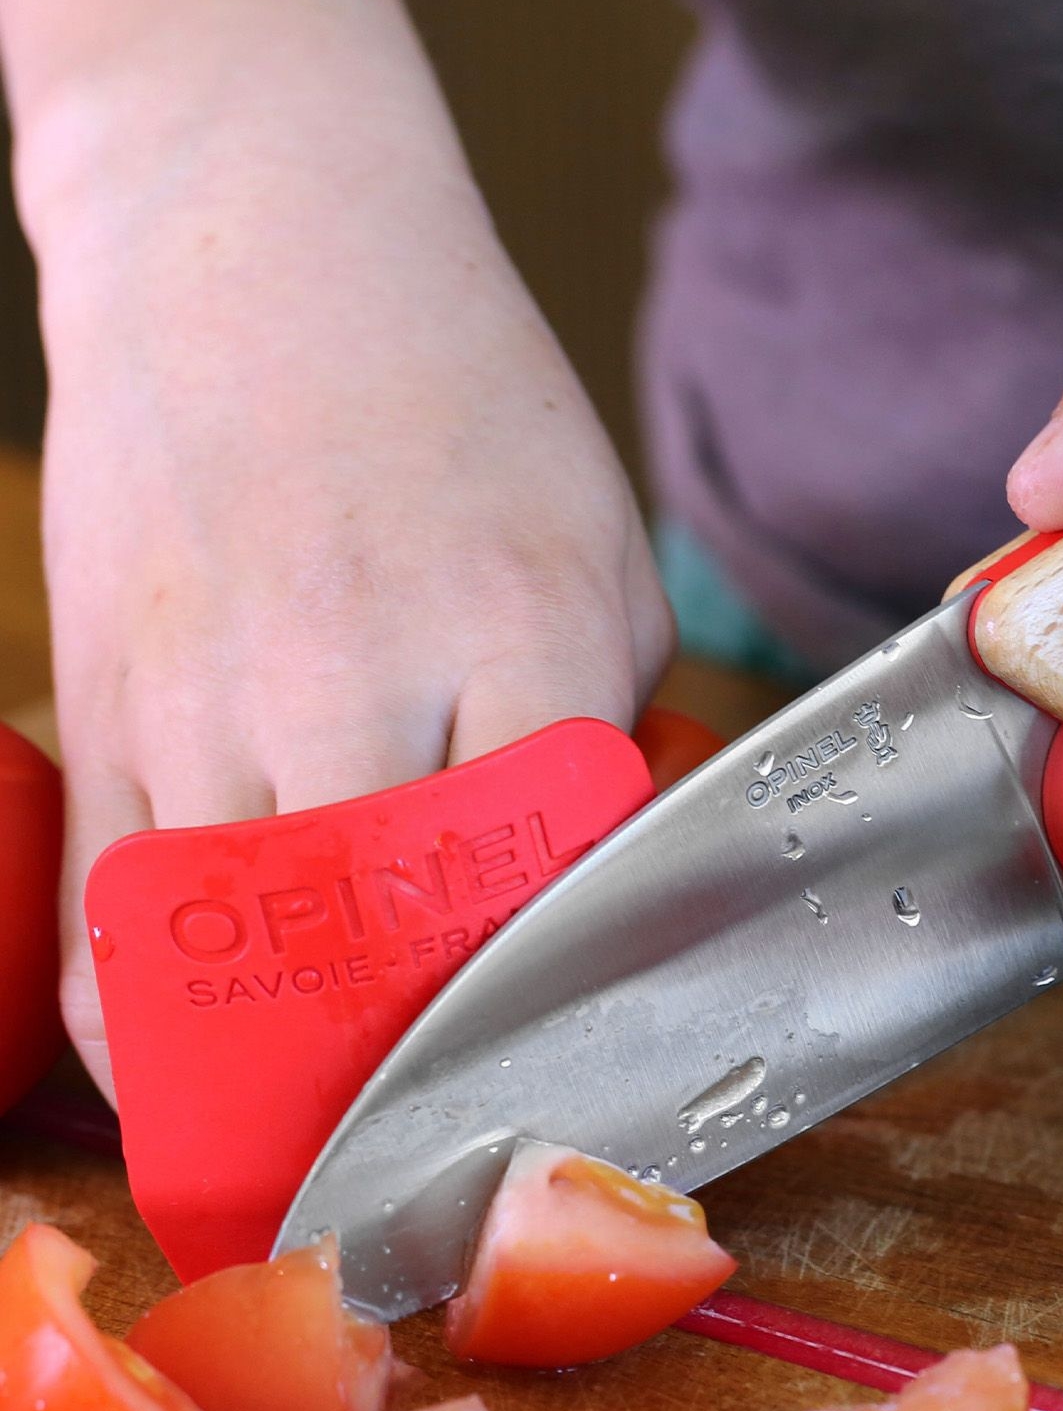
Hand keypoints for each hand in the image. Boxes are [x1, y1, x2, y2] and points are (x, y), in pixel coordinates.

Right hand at [5, 0, 670, 1102]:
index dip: (560, 999)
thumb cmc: (459, 404)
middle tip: (444, 1169)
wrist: (255, 241)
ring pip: (233, 958)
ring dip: (280, 1083)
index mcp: (517, 630)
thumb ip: (611, 722)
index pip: (550, 877)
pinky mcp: (103, 699)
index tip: (571, 1077)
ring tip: (322, 1164)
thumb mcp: (599, 548)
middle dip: (419, 1080)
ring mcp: (208, 693)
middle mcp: (353, 674)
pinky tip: (195, 1079)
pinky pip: (108, 914)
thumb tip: (607, 876)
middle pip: (387, 952)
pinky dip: (150, 1025)